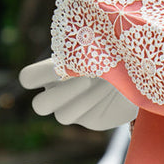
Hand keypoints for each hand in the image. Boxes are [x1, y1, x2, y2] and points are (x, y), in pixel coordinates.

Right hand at [19, 58, 138, 129]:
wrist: (135, 67)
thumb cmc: (109, 48)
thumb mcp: (97, 44)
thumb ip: (83, 48)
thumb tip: (77, 48)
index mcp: (50, 72)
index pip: (28, 78)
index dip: (38, 75)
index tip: (61, 64)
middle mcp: (57, 93)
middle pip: (39, 106)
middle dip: (62, 93)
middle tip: (85, 77)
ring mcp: (72, 109)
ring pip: (62, 115)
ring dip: (84, 98)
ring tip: (105, 81)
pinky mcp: (90, 120)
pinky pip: (87, 118)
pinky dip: (98, 102)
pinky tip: (113, 89)